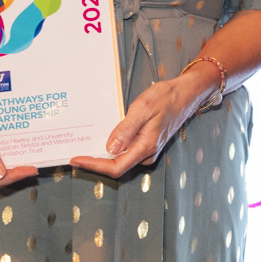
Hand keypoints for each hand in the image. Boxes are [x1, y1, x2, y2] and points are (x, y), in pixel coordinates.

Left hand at [71, 65, 220, 181]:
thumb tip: (110, 148)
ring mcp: (147, 150)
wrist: (185, 94)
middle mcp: (146, 153)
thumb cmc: (165, 98)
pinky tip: (102, 141)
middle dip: (95, 163)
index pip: (116, 167)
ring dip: (102, 157)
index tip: (77, 160)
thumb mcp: (143, 109)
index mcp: (145, 146)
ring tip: (84, 148)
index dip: (94, 166)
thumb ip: (126, 129)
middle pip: (116, 167)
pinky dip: (112, 149)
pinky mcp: (147, 144)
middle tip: (75, 156)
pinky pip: (126, 152)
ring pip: (121, 160)